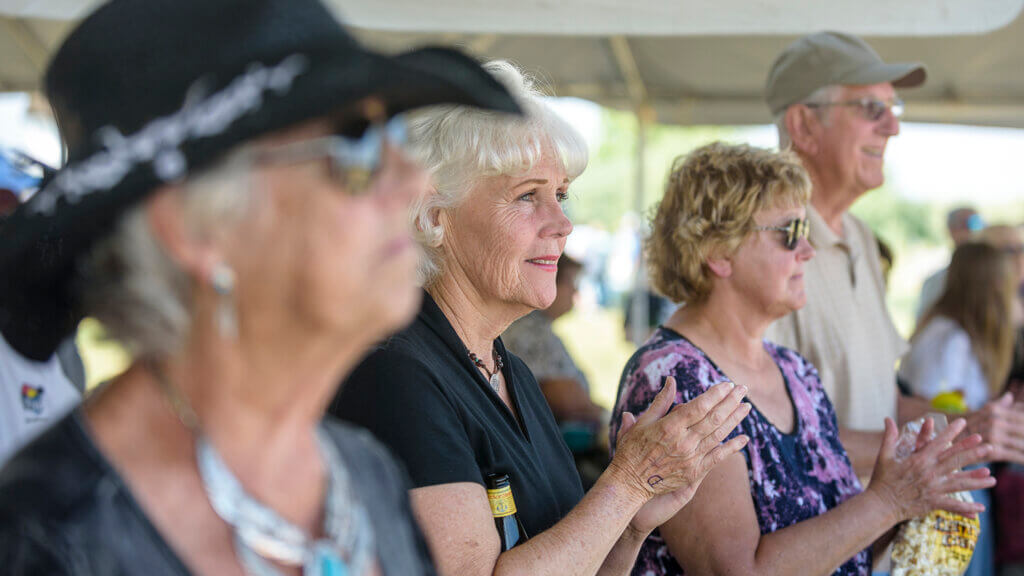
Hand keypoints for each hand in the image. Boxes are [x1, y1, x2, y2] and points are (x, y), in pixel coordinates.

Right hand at [608, 377, 749, 527]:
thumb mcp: (643, 422)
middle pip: (714, 417)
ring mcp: (691, 458)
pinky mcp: (694, 472)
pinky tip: (744, 438)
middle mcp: (683, 441)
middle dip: (730, 401)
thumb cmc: (632, 449)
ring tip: (746, 406)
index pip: (700, 406)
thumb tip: (671, 380)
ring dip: (735, 419)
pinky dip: (733, 447)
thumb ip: (661, 401)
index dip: (716, 394)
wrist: (630, 483)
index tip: (726, 384)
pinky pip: (718, 457)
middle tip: (742, 389)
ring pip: (719, 434)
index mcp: (669, 426)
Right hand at [867, 417, 994, 523]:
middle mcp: (928, 473)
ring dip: (976, 480)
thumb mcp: (884, 456)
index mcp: (918, 460)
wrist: (879, 505)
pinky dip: (967, 508)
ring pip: (959, 483)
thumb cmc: (881, 479)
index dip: (951, 432)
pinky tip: (981, 508)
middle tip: (989, 447)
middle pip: (954, 461)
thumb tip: (887, 418)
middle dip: (972, 454)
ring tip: (993, 478)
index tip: (962, 423)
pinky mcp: (932, 503)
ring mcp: (932, 489)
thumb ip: (889, 437)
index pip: (938, 443)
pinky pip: (953, 505)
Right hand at [964, 392, 1023, 463]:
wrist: (942, 438)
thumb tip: (1009, 396)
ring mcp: (993, 435)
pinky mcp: (992, 451)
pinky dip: (1022, 458)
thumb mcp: (982, 413)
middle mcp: (994, 421)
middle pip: (1023, 428)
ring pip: (1021, 442)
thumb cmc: (963, 427)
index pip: (1021, 414)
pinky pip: (1013, 455)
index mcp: (994, 411)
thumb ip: (998, 406)